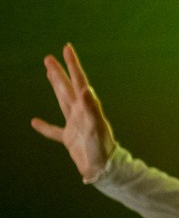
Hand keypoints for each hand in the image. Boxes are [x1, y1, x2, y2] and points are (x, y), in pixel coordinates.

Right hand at [31, 43, 116, 180]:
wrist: (104, 169)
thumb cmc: (102, 149)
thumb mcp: (96, 127)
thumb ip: (91, 109)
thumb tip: (85, 89)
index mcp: (87, 107)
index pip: (79, 81)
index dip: (73, 65)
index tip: (67, 48)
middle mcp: (81, 112)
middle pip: (68, 87)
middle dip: (60, 72)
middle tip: (49, 57)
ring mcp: (75, 124)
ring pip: (62, 100)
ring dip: (55, 86)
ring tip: (48, 73)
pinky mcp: (69, 138)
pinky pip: (54, 131)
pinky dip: (45, 126)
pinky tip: (35, 122)